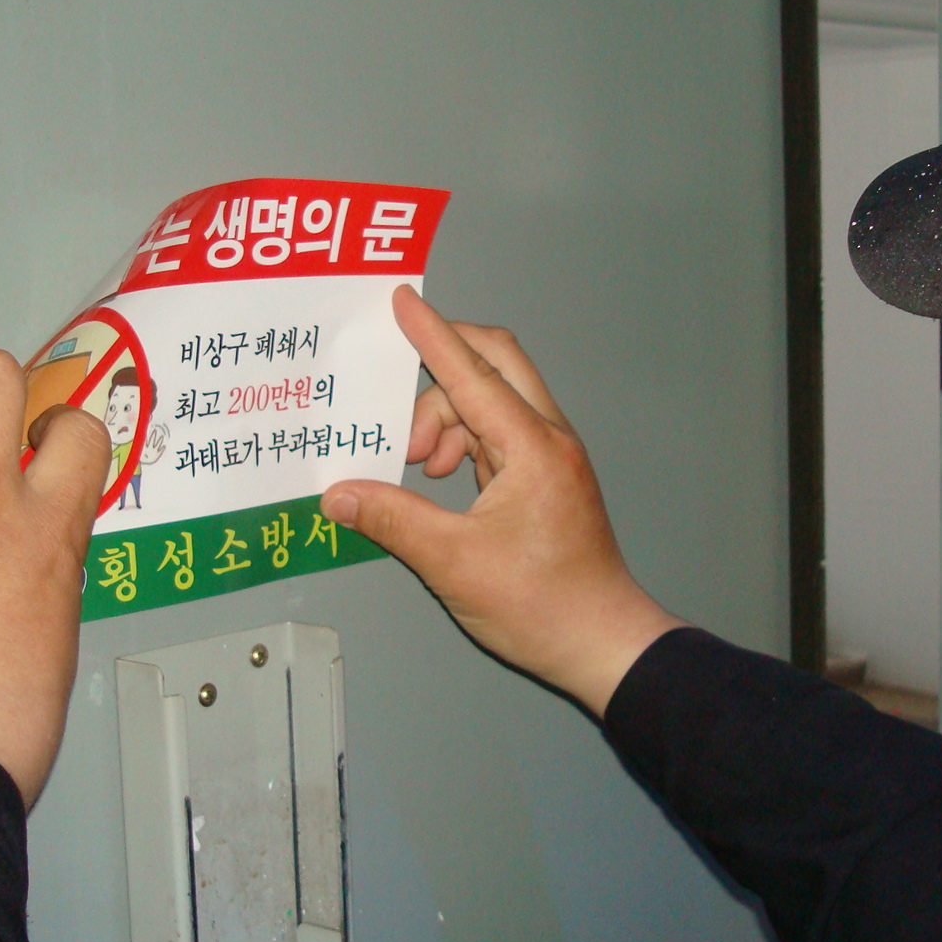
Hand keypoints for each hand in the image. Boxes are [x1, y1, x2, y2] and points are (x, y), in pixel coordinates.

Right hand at [321, 287, 683, 717]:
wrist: (602, 641)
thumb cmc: (542, 605)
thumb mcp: (452, 563)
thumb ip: (392, 519)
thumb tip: (340, 495)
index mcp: (533, 447)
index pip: (472, 372)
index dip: (431, 334)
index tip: (401, 300)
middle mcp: (549, 439)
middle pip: (495, 365)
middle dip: (439, 370)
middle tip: (394, 402)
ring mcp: (552, 457)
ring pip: (493, 401)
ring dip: (447, 419)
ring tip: (416, 466)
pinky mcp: (548, 478)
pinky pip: (500, 433)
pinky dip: (465, 442)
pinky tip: (440, 479)